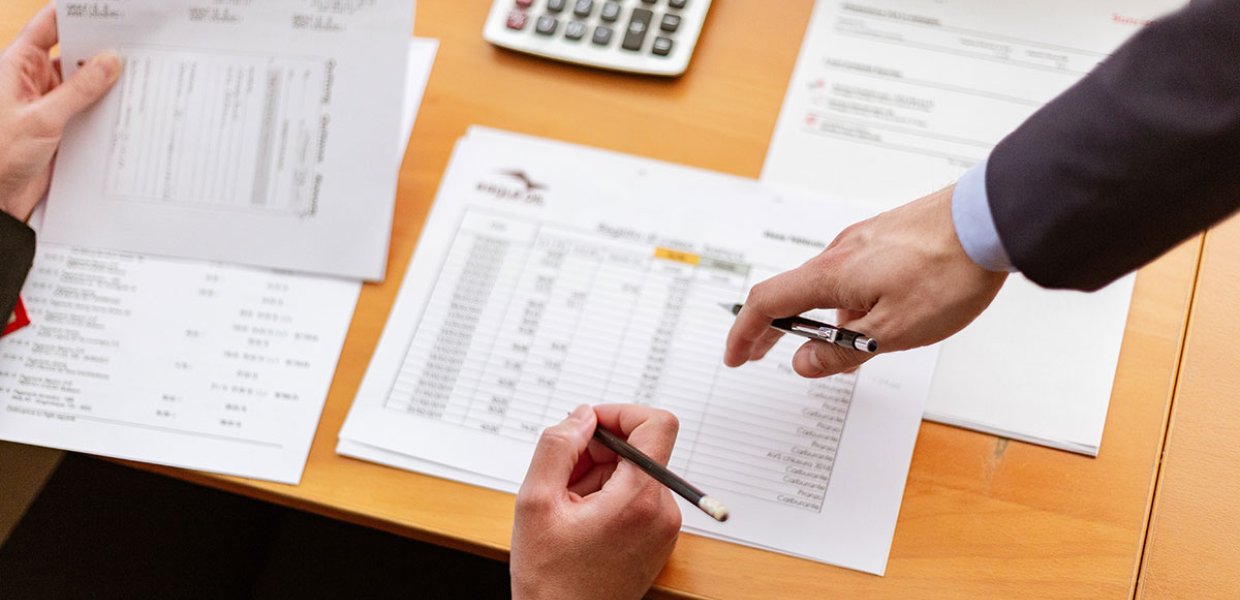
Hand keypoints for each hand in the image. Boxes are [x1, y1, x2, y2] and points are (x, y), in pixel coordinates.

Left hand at [0, 5, 119, 221]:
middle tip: (135, 44)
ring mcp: (49, 103)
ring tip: (139, 74)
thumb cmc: (1, 154)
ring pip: (84, 83)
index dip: (76, 15)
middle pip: (72, 53)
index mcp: (17, 66)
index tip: (109, 10)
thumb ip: (79, 89)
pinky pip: (89, 109)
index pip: (49, 27)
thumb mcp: (43, 118)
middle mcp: (33, 80)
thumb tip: (110, 60)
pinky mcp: (62, 125)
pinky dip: (107, 107)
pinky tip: (128, 106)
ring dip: (107, 82)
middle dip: (101, 49)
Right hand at [511, 404, 681, 599]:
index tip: (589, 426)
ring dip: (597, 475)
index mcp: (639, 499)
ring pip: (633, 473)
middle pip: (638, 449)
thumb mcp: (536, 502)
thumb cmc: (551, 579)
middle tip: (560, 477)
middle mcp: (662, 512)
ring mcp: (663, 528)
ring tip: (566, 507)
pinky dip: (606, 496)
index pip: (657, 424)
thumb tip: (581, 416)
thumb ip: (557, 446)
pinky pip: (635, 497)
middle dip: (597, 450)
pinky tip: (578, 520)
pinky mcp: (656, 539)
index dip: (621, 413)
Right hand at [724, 186, 1007, 377]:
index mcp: (831, 275)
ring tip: (847, 348)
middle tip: (761, 354)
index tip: (736, 357)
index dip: (745, 334)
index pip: (768, 304)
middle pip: (792, 292)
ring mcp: (865, 240)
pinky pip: (854, 272)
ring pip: (828, 285)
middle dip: (773, 327)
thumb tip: (804, 364)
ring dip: (821, 317)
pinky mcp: (889, 236)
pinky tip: (879, 315)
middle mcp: (840, 252)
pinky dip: (847, 299)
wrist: (992, 220)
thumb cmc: (948, 271)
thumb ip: (842, 351)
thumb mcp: (892, 332)